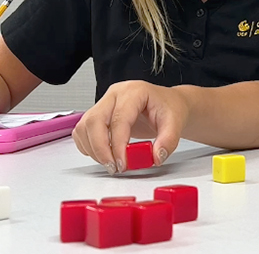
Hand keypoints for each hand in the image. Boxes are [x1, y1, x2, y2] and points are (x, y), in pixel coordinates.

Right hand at [72, 80, 189, 174]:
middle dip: (101, 149)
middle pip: (94, 121)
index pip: (118, 119)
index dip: (117, 145)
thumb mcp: (176, 122)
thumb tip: (155, 157)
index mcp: (134, 91)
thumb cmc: (170, 107)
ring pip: (84, 126)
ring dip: (93, 149)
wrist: (168, 103)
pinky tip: (103, 154)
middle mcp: (115, 94)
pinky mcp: (98, 113)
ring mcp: (104, 103)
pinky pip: (82, 131)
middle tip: (114, 167)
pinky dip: (88, 146)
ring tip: (111, 163)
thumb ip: (168, 140)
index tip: (123, 164)